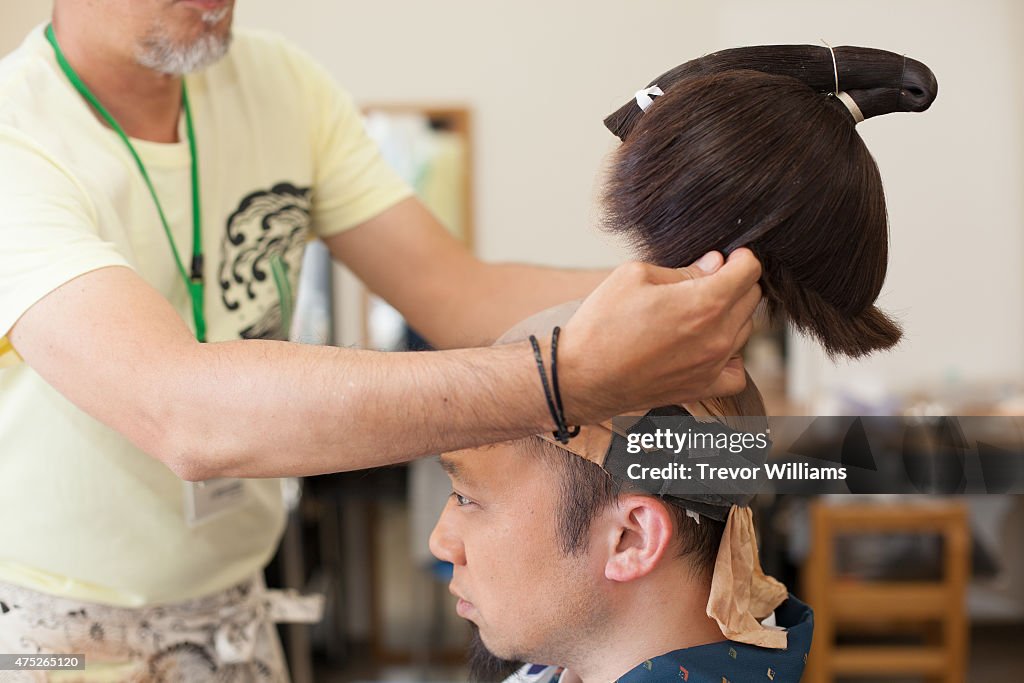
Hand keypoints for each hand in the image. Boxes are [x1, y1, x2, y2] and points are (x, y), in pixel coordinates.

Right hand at [558, 249, 761, 421]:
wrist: (581, 376)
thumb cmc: (601, 324)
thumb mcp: (634, 275)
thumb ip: (683, 269)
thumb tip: (712, 264)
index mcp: (705, 302)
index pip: (750, 269)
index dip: (738, 257)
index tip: (725, 258)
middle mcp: (717, 336)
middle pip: (751, 298)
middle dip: (734, 283)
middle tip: (704, 282)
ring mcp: (712, 366)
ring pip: (744, 331)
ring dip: (730, 317)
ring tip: (696, 314)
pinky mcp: (701, 388)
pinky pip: (737, 372)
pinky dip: (731, 357)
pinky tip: (708, 348)